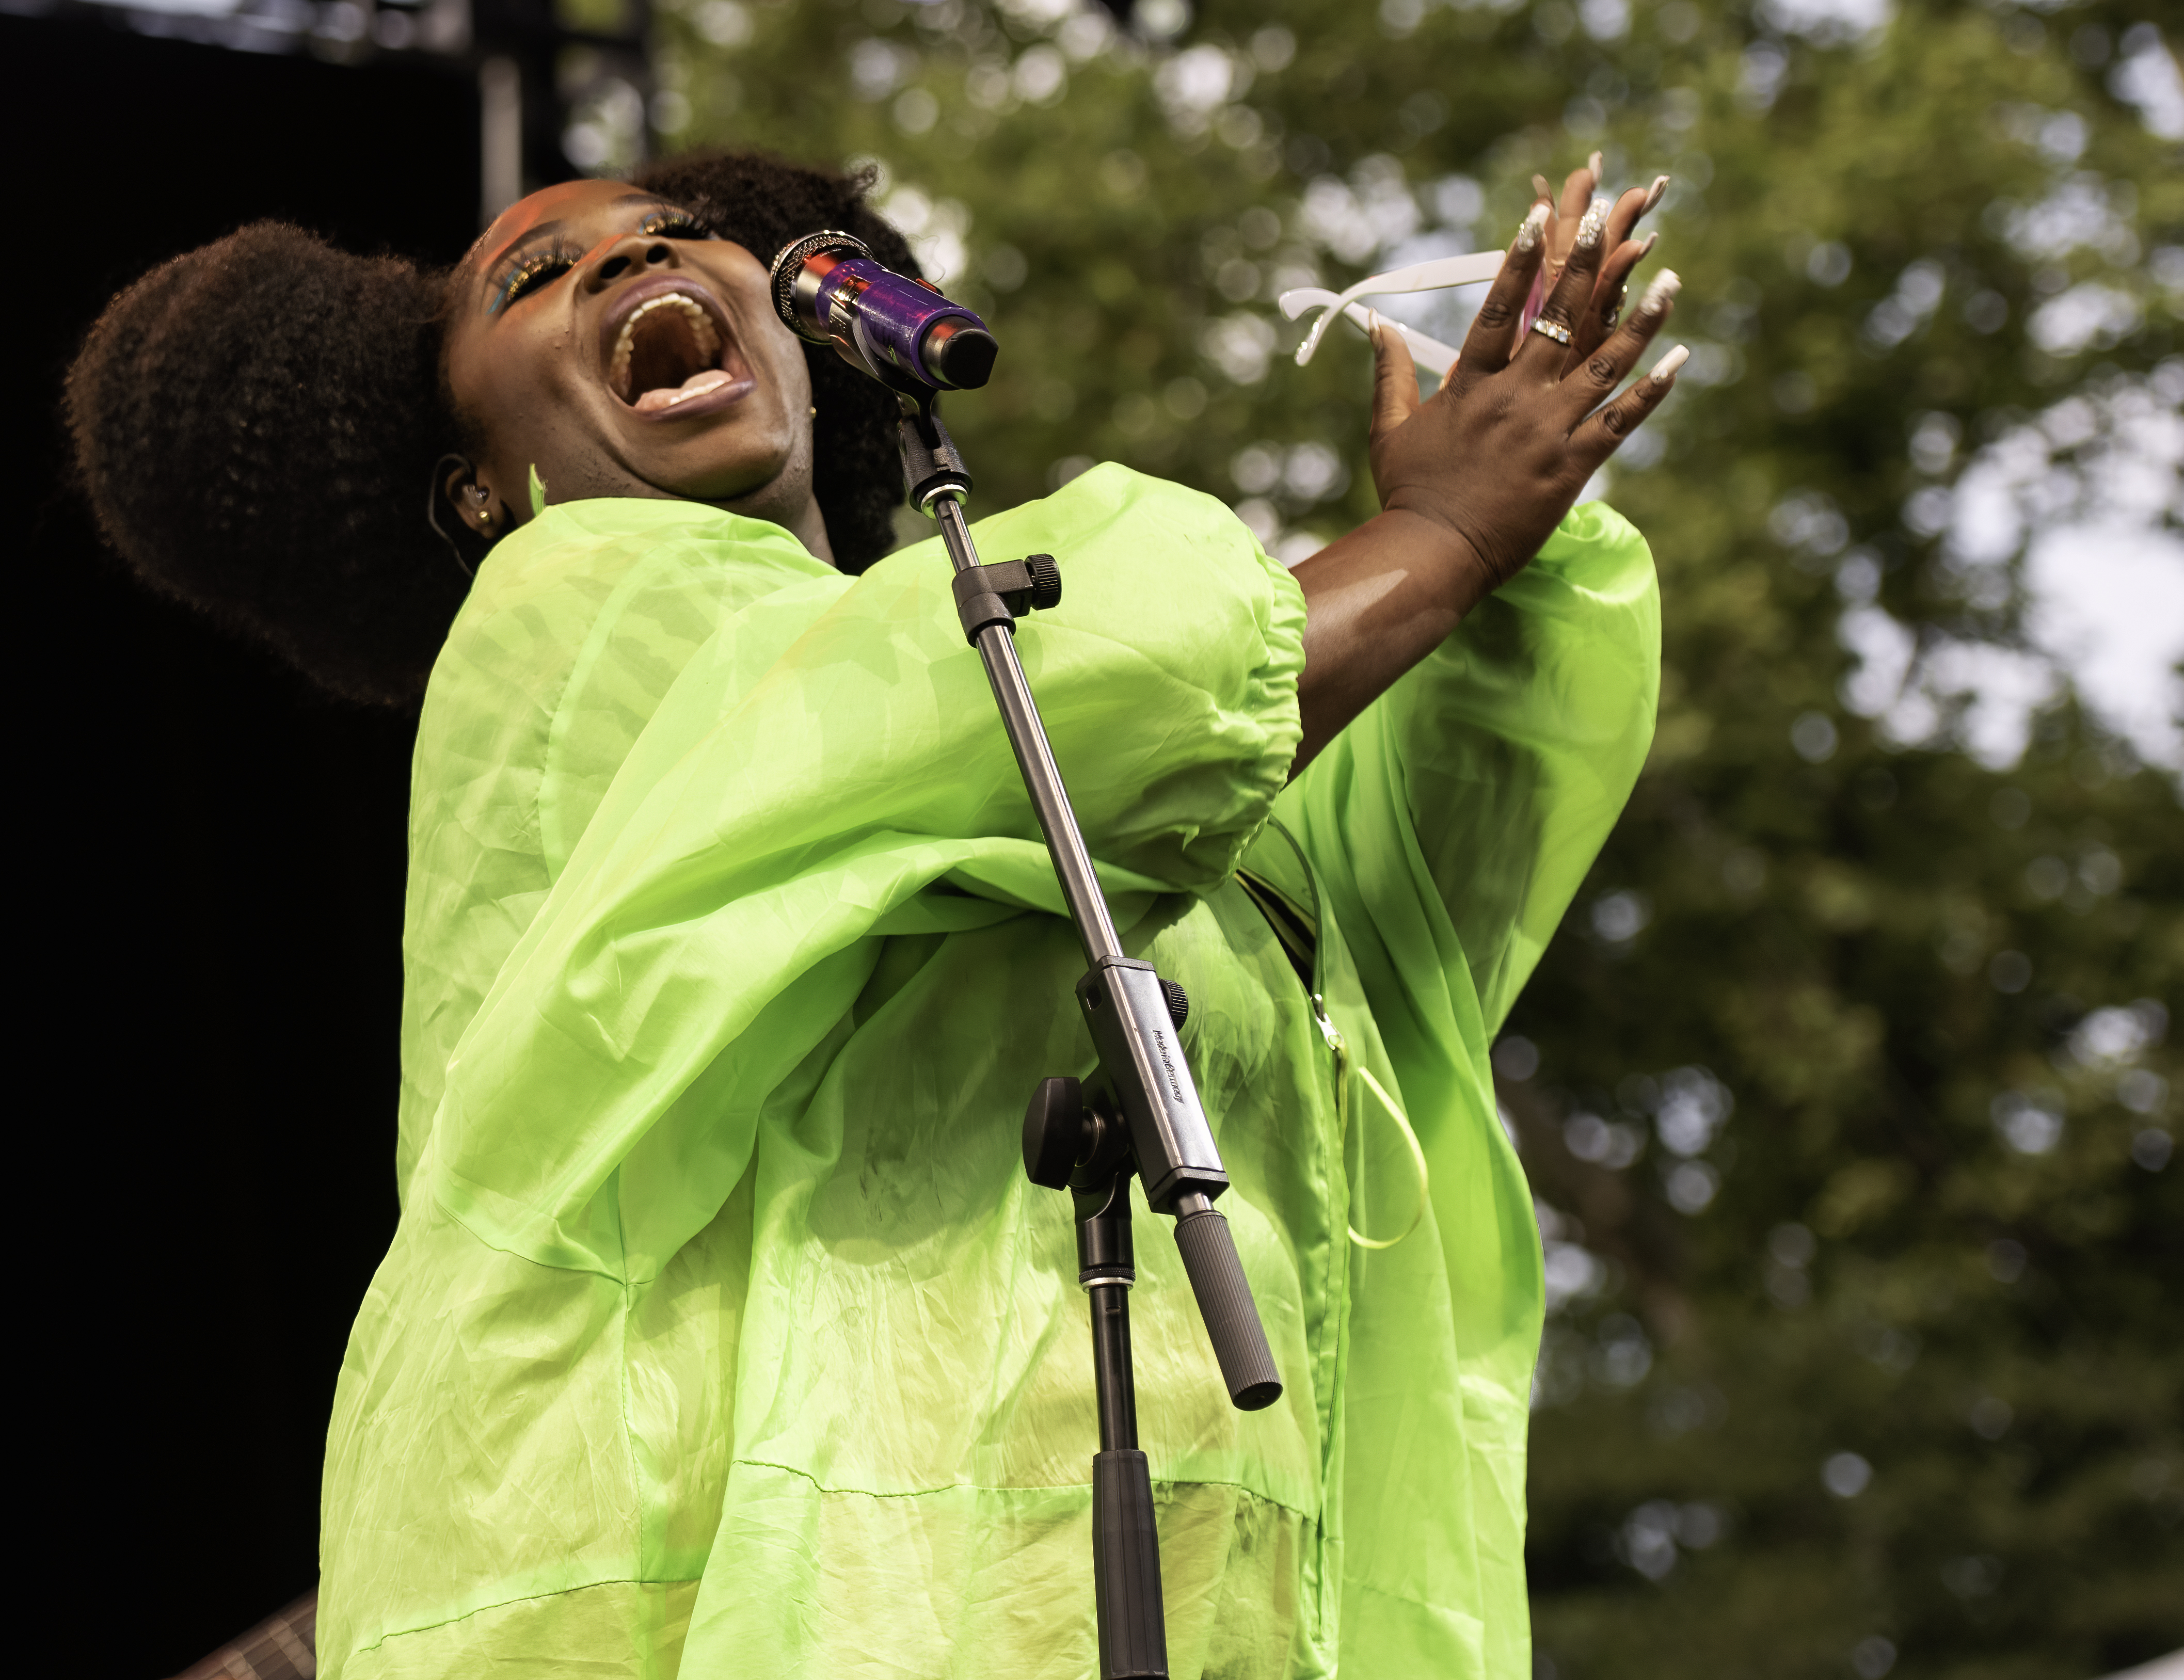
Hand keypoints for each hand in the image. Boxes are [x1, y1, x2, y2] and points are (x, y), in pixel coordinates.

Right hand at [1367, 191, 1681, 586]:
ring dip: (1641, 320)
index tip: (1540, 217)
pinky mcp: (1571, 467)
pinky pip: (1620, 422)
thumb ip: (1390, 373)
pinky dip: (1652, 391)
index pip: (1499, 309)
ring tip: (1670, 279)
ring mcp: (1545, 431)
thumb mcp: (1389, 429)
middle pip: (1557, 321)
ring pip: (1603, 363)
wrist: (1433, 553)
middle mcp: (1513, 398)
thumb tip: (1378, 326)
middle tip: (1609, 222)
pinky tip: (1680, 359)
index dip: (1520, 260)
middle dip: (1585, 267)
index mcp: (1470, 386)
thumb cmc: (1408, 493)